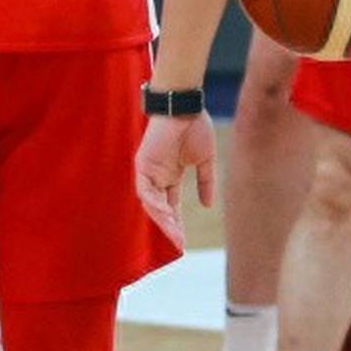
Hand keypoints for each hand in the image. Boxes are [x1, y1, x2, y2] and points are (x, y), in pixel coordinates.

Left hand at [135, 110, 216, 238]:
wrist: (186, 106)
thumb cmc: (195, 127)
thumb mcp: (205, 160)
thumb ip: (206, 182)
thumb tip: (208, 205)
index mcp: (171, 175)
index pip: (172, 205)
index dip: (177, 222)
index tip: (184, 240)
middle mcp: (158, 176)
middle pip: (161, 208)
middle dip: (169, 226)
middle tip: (179, 244)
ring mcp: (149, 171)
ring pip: (151, 203)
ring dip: (162, 218)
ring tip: (174, 233)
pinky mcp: (142, 164)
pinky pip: (145, 189)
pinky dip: (153, 202)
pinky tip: (164, 212)